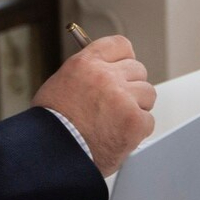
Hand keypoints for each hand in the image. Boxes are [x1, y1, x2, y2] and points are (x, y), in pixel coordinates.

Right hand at [31, 35, 155, 175]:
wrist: (51, 155)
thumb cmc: (52, 125)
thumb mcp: (61, 84)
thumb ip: (87, 73)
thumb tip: (105, 70)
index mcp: (86, 63)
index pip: (120, 45)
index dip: (124, 58)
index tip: (124, 68)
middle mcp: (106, 76)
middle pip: (138, 70)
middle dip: (130, 86)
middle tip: (117, 104)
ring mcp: (122, 98)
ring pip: (148, 94)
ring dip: (137, 107)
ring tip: (116, 122)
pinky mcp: (133, 122)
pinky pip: (148, 121)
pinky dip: (137, 131)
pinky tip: (118, 136)